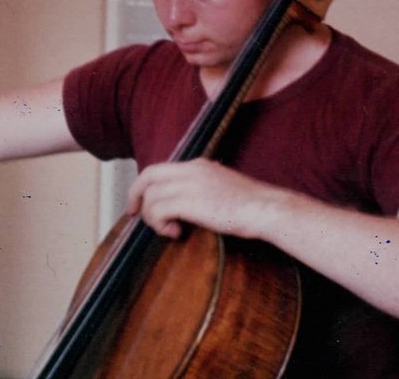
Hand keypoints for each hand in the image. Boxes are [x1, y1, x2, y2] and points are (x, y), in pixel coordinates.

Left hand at [125, 158, 284, 240]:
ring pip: (152, 196)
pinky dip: (160, 224)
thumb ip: (203, 186)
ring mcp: (190, 184)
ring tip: (169, 229)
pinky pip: (159, 209)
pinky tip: (176, 233)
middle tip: (133, 215)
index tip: (139, 202)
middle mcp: (191, 170)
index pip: (159, 169)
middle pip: (148, 176)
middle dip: (135, 196)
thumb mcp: (222, 186)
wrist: (264, 208)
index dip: (143, 185)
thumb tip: (189, 200)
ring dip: (153, 217)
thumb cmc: (249, 204)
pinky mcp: (191, 201)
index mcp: (198, 165)